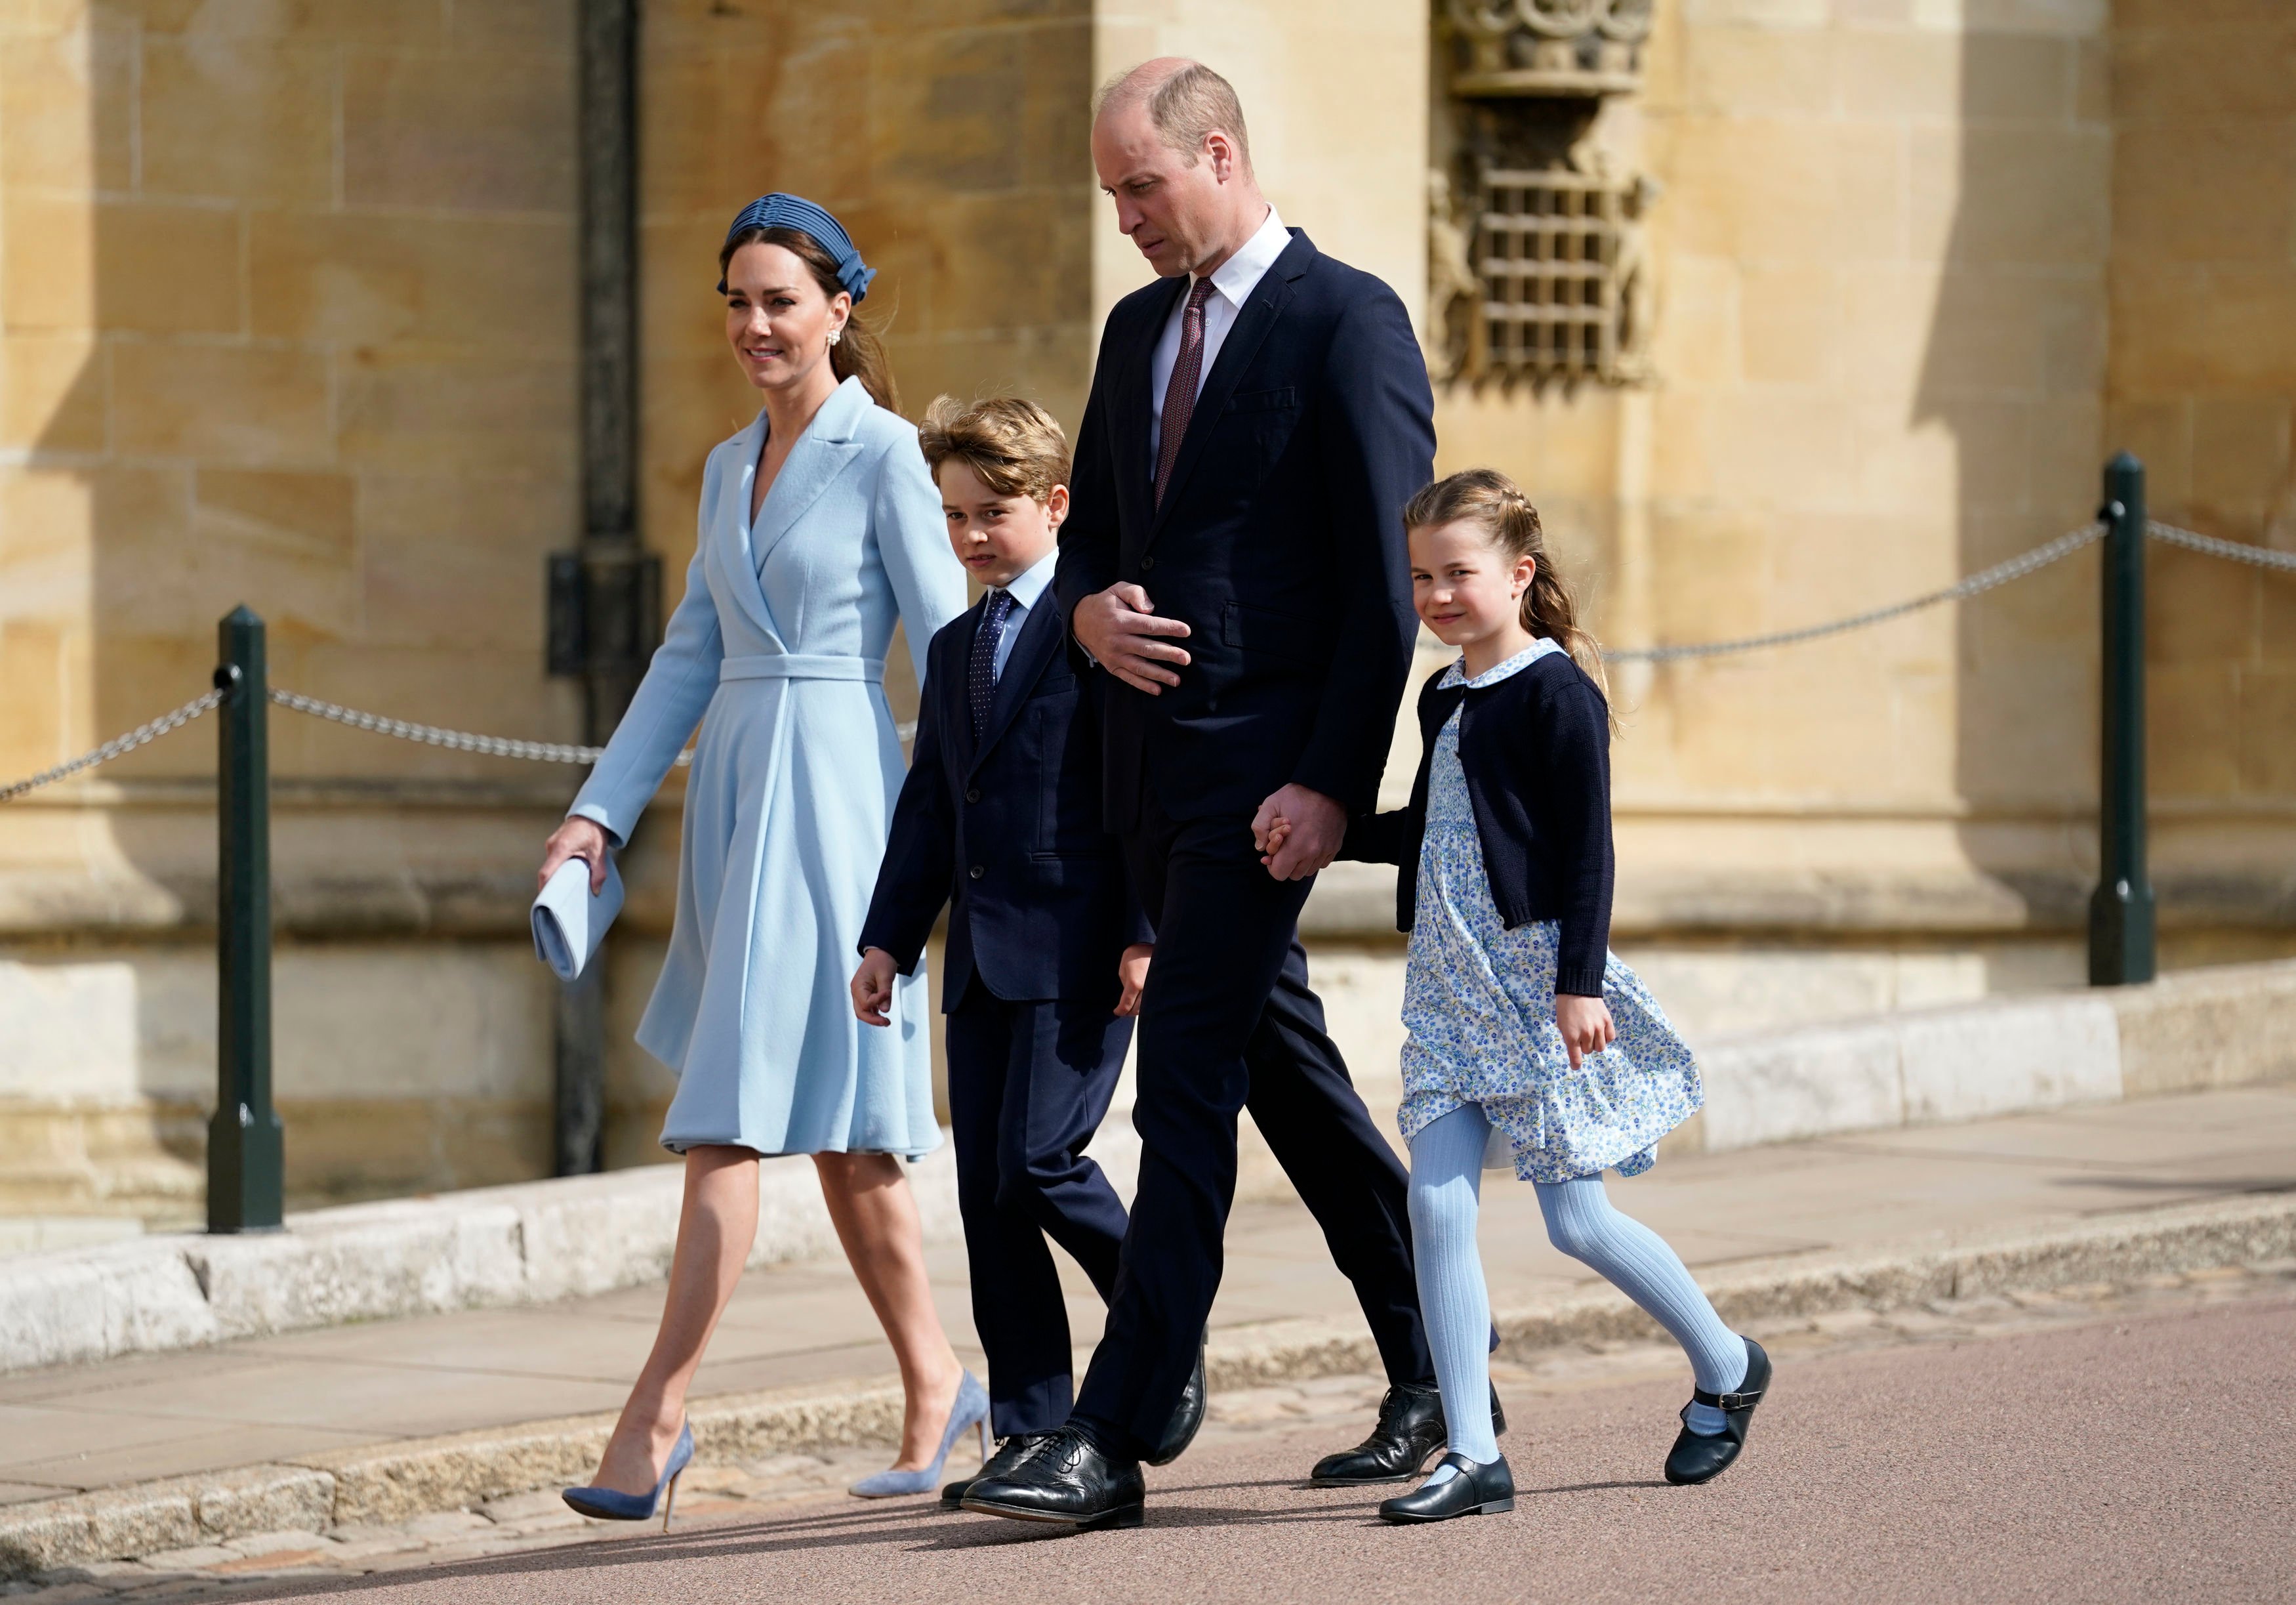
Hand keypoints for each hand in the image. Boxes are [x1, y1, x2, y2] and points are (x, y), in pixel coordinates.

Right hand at [539, 816, 610, 894]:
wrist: (592, 813)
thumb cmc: (595, 830)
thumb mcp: (599, 852)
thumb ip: (599, 872)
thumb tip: (596, 891)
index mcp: (562, 848)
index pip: (546, 872)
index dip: (544, 888)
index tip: (547, 899)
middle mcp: (553, 845)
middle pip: (546, 871)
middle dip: (550, 886)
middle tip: (558, 899)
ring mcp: (551, 844)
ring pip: (549, 866)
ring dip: (555, 876)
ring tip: (564, 889)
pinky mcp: (553, 844)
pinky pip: (552, 860)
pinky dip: (557, 869)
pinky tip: (566, 876)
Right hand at [850, 948, 898, 1026]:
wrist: (881, 953)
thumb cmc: (882, 962)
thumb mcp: (886, 976)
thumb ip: (885, 994)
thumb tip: (885, 1011)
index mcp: (858, 986)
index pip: (866, 1002)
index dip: (878, 1000)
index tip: (889, 991)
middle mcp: (856, 992)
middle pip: (860, 1012)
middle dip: (873, 1020)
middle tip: (887, 1022)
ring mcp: (860, 995)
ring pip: (863, 1012)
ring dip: (874, 1019)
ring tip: (887, 1022)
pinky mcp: (866, 996)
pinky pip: (868, 1008)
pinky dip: (875, 1014)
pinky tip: (884, 1016)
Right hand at [1072, 583, 1191, 696]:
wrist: (1080, 621)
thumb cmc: (1106, 604)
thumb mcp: (1118, 589)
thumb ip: (1135, 594)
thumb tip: (1150, 608)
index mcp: (1121, 621)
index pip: (1149, 625)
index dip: (1169, 628)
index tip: (1186, 631)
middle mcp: (1117, 640)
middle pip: (1147, 649)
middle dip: (1169, 654)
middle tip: (1186, 659)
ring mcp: (1114, 656)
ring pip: (1140, 667)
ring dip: (1159, 674)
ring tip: (1176, 679)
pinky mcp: (1112, 666)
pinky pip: (1129, 678)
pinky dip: (1143, 685)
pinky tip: (1158, 690)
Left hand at [1115, 942, 1153, 1016]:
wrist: (1155, 946)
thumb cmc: (1135, 955)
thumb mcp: (1123, 969)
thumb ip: (1124, 985)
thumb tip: (1128, 997)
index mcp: (1134, 983)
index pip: (1126, 1005)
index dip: (1120, 1011)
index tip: (1116, 1011)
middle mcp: (1146, 988)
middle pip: (1136, 1010)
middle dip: (1128, 1012)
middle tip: (1123, 1010)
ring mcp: (1155, 988)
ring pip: (1146, 1008)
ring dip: (1138, 1010)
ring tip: (1132, 1006)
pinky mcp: (1162, 988)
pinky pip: (1154, 1002)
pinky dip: (1147, 1005)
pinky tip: (1142, 1002)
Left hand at [1250, 784, 1343, 880]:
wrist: (1327, 786)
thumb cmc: (1297, 795)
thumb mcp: (1271, 804)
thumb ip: (1259, 827)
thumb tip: (1260, 848)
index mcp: (1295, 846)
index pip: (1279, 874)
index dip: (1272, 865)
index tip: (1273, 853)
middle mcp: (1312, 853)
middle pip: (1293, 875)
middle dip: (1286, 864)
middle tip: (1284, 848)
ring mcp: (1325, 851)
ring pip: (1308, 871)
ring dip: (1300, 862)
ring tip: (1297, 844)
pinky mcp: (1335, 847)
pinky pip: (1322, 864)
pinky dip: (1314, 858)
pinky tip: (1309, 843)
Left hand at [1555, 994, 1615, 1069]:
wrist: (1578, 989)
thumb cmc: (1565, 1006)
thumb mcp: (1561, 1024)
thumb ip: (1569, 1038)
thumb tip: (1576, 1049)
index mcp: (1571, 1035)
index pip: (1576, 1057)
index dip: (1576, 1064)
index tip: (1576, 1066)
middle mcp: (1586, 1033)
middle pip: (1588, 1051)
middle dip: (1584, 1046)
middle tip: (1581, 1037)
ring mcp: (1598, 1027)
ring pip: (1600, 1047)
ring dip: (1595, 1044)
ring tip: (1591, 1035)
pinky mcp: (1607, 1021)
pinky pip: (1610, 1038)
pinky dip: (1606, 1038)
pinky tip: (1601, 1032)